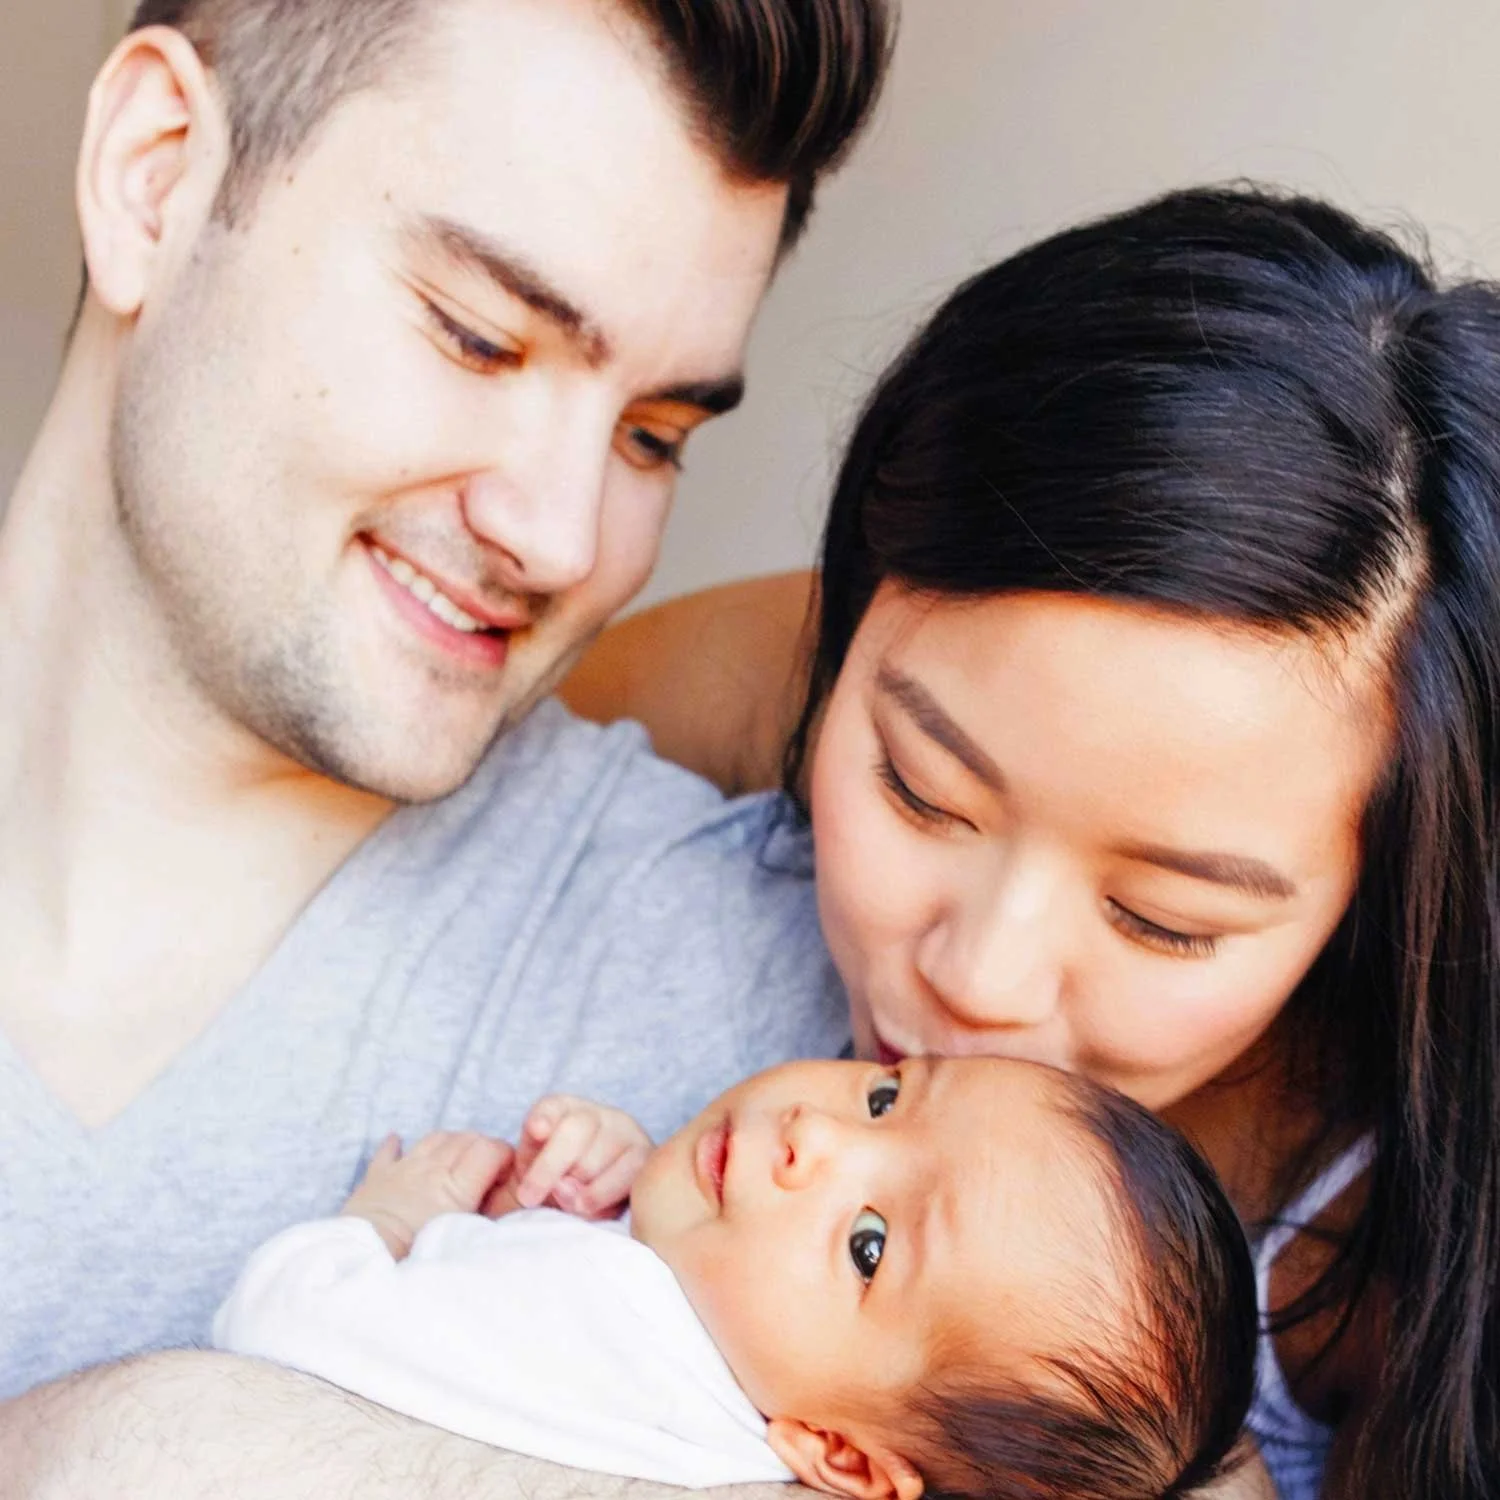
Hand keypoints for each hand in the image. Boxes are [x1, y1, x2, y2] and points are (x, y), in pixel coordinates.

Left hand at [342, 1132, 513, 1258]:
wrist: (362, 1259)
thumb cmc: (413, 1257)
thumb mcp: (460, 1241)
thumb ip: (485, 1220)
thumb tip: (505, 1208)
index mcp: (455, 1186)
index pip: (489, 1150)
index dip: (504, 1155)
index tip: (508, 1172)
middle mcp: (431, 1169)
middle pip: (466, 1139)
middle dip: (483, 1147)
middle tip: (488, 1168)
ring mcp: (403, 1169)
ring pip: (435, 1137)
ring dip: (450, 1142)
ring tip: (456, 1158)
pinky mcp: (376, 1177)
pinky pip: (388, 1151)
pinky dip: (397, 1145)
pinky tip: (399, 1141)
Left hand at [483, 1096, 651, 1220]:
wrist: (589, 1198)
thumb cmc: (554, 1184)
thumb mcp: (530, 1172)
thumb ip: (533, 1171)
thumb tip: (560, 1182)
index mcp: (563, 1109)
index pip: (551, 1106)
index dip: (543, 1117)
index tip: (536, 1131)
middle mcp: (597, 1114)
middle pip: (575, 1130)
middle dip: (549, 1168)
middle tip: (529, 1198)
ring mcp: (625, 1131)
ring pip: (597, 1159)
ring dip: (576, 1188)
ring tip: (566, 1204)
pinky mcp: (647, 1155)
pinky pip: (627, 1176)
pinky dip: (603, 1196)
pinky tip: (587, 1208)